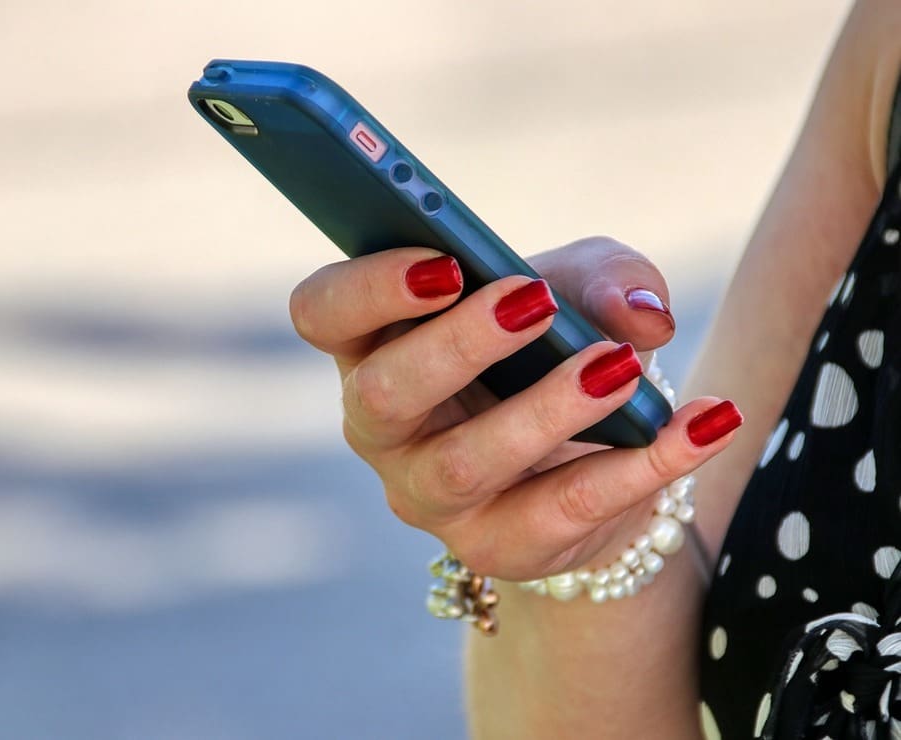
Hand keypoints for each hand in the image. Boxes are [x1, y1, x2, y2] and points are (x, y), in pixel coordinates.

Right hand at [289, 237, 740, 580]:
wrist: (590, 450)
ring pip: (465, 463)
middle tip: (532, 302)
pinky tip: (706, 423)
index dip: (367, 287)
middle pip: (385, 393)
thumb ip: (606, 278)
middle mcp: (383, 425)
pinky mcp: (495, 545)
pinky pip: (561, 510)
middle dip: (457, 346)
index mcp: (375, 342)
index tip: (444, 260)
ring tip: (620, 367)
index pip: (324, 312)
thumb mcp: (579, 290)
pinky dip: (641, 466)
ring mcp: (429, 495)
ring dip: (544, 412)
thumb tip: (640, 316)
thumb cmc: (552, 349)